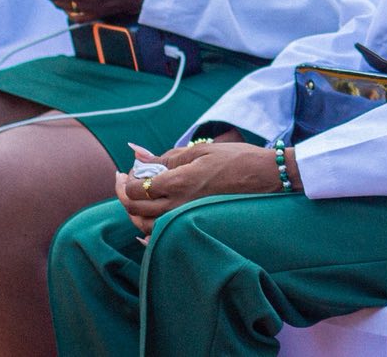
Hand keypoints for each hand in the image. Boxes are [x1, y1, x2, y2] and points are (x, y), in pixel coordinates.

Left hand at [114, 140, 282, 233]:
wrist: (264, 177)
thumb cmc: (233, 159)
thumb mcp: (198, 150)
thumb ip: (165, 157)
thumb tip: (137, 155)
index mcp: (178, 183)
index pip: (135, 189)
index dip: (125, 181)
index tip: (127, 170)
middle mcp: (178, 205)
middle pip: (135, 209)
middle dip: (123, 194)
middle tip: (124, 180)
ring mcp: (186, 218)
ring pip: (145, 226)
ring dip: (134, 212)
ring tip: (135, 197)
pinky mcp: (194, 224)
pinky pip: (162, 236)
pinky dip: (147, 230)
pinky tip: (146, 222)